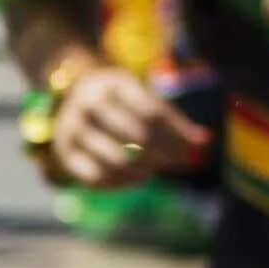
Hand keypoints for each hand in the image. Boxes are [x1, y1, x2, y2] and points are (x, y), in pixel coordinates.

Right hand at [42, 57, 209, 187]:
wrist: (68, 96)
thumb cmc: (119, 100)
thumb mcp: (142, 97)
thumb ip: (172, 120)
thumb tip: (204, 142)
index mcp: (112, 85)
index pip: (151, 113)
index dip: (176, 135)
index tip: (193, 148)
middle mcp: (87, 106)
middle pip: (136, 136)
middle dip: (163, 153)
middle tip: (176, 161)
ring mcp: (72, 131)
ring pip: (117, 161)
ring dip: (144, 170)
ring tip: (155, 168)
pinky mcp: (64, 155)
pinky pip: (98, 178)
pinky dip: (123, 182)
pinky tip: (137, 177)